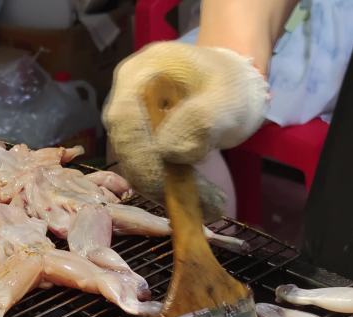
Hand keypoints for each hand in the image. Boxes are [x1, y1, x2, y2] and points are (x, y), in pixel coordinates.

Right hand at [102, 41, 268, 218]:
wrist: (227, 82)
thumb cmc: (229, 82)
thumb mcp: (227, 95)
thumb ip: (203, 118)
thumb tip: (170, 151)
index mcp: (139, 74)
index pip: (125, 119)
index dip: (141, 154)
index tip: (166, 184)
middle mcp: (123, 96)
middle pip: (125, 144)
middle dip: (156, 178)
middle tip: (201, 205)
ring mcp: (128, 119)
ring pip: (133, 160)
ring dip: (165, 187)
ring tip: (210, 205)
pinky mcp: (137, 139)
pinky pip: (144, 165)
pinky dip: (168, 185)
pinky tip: (200, 198)